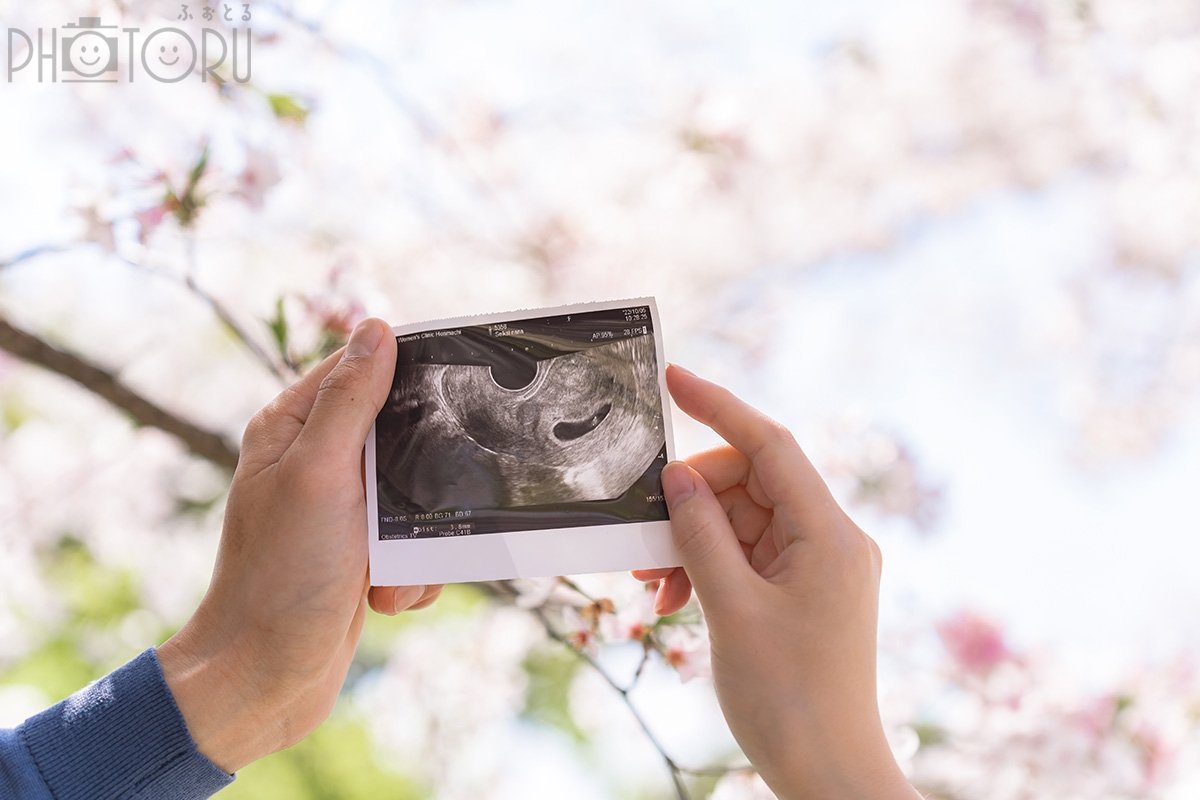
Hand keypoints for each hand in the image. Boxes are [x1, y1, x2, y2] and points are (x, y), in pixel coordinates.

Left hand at [157, 319, 442, 772]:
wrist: (266, 679)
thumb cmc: (280, 577)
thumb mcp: (319, 475)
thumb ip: (349, 402)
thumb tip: (377, 328)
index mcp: (292, 427)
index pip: (360, 369)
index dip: (409, 373)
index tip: (456, 387)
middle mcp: (315, 462)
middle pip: (402, 434)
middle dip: (422, 477)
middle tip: (417, 504)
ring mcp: (341, 510)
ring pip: (419, 494)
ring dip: (418, 538)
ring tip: (388, 570)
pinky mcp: (362, 554)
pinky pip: (417, 543)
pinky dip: (413, 572)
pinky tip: (386, 595)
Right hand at [634, 366, 918, 799]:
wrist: (828, 772)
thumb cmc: (789, 698)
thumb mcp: (730, 608)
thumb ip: (700, 534)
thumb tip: (677, 476)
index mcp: (828, 534)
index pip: (769, 444)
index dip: (719, 405)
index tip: (672, 380)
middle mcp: (830, 539)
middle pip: (749, 483)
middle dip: (692, 503)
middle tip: (644, 541)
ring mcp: (818, 565)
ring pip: (741, 521)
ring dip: (693, 543)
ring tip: (655, 587)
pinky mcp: (804, 590)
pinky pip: (748, 554)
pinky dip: (709, 566)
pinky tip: (676, 598)